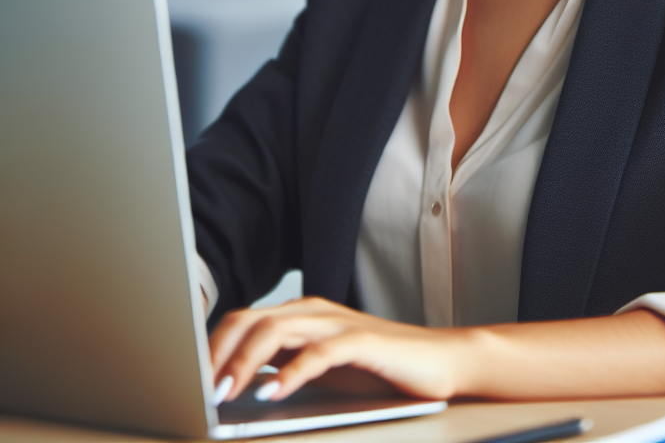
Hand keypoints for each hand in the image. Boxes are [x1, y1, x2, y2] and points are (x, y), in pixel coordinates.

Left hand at [210, 297, 473, 402]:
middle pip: (252, 319)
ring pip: (278, 330)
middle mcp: (316, 311)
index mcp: (302, 314)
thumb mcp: (319, 369)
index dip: (209, 346)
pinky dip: (292, 372)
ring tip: (223, 393)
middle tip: (196, 389)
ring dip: (245, 361)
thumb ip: (282, 364)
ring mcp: (340, 323)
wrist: (440, 362)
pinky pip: (320, 352)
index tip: (183, 378)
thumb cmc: (378, 369)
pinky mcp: (365, 341)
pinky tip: (273, 394)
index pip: (243, 320)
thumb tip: (232, 381)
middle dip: (217, 353)